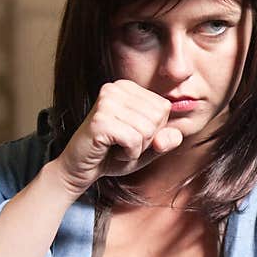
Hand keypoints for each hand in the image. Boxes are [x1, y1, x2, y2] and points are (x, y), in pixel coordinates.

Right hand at [53, 80, 183, 195]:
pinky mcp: (100, 120)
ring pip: (147, 130)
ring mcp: (106, 102)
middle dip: (145, 140)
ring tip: (116, 147)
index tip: (131, 135)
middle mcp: (116, 88)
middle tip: (122, 143)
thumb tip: (175, 135)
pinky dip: (128, 154)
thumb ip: (166, 140)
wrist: (81, 169)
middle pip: (157, 118)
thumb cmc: (113, 155)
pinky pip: (134, 141)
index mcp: (128, 88)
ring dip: (136, 148)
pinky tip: (111, 151)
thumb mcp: (147, 148)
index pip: (164, 108)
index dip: (154, 130)